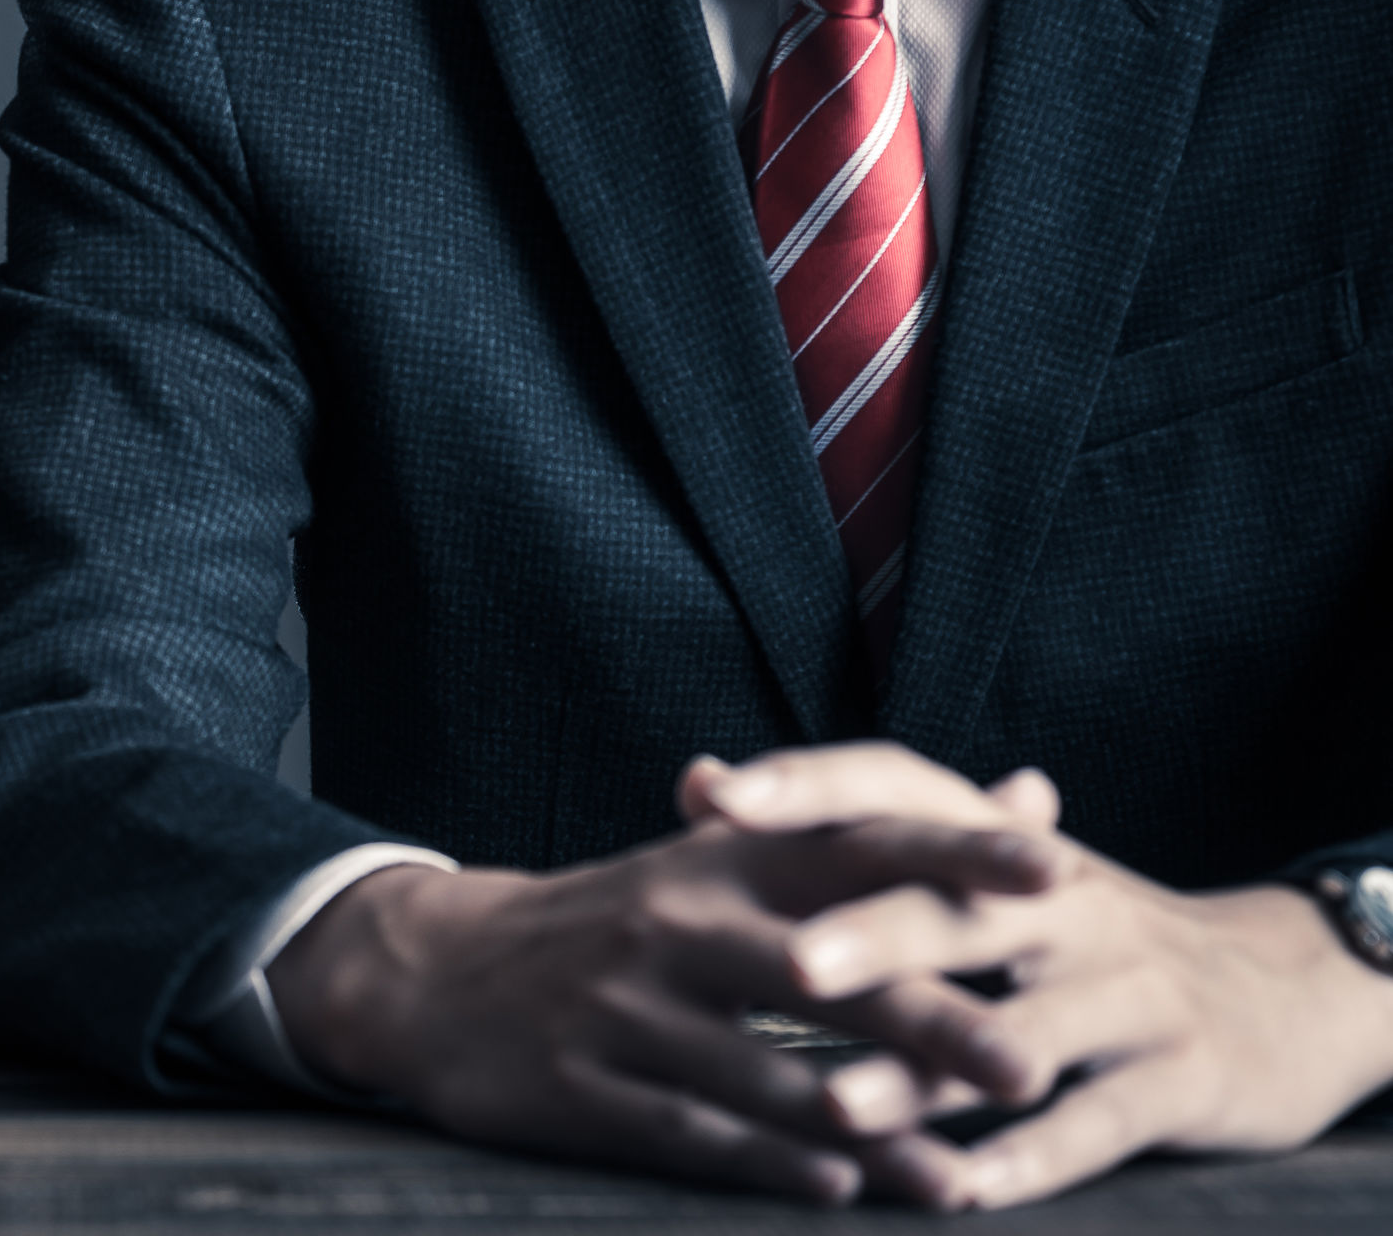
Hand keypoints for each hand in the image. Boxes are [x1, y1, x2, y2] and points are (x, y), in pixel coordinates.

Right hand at [264, 798, 1065, 1204]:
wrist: (435, 972)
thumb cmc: (624, 919)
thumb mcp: (730, 856)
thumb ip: (886, 837)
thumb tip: (1039, 791)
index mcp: (723, 858)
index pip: (857, 846)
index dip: (955, 857)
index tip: (1061, 876)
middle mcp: (677, 922)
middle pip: (824, 973)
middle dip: (933, 1024)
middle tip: (1033, 1068)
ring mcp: (625, 1007)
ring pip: (765, 1074)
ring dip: (868, 1131)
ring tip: (960, 1179)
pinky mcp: (579, 1084)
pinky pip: (688, 1128)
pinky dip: (765, 1162)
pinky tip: (837, 1192)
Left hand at [708, 745, 1392, 1209]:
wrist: (1275, 994)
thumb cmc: (1073, 937)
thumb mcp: (981, 877)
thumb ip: (842, 841)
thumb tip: (696, 782)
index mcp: (1004, 843)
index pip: (899, 789)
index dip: (809, 787)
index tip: (715, 796)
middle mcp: (1070, 903)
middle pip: (958, 909)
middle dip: (875, 936)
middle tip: (790, 962)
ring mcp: (1132, 992)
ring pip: (1017, 1030)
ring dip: (925, 1073)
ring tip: (841, 1106)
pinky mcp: (1180, 1080)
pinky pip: (1097, 1124)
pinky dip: (1028, 1159)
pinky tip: (959, 1190)